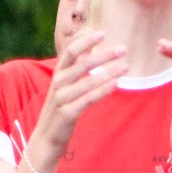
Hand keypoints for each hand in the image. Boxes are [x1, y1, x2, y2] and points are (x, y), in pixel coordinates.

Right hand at [31, 33, 125, 163]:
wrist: (45, 139)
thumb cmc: (59, 110)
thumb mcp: (64, 86)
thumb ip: (75, 68)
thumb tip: (88, 48)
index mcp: (57, 74)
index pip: (71, 51)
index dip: (86, 41)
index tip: (102, 33)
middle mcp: (58, 83)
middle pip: (83, 64)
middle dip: (104, 55)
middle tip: (123, 49)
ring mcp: (62, 99)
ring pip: (89, 81)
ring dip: (109, 72)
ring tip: (126, 67)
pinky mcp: (68, 113)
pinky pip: (89, 99)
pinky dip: (103, 90)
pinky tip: (116, 83)